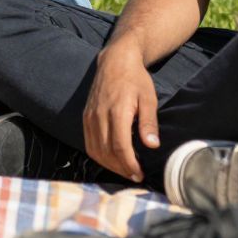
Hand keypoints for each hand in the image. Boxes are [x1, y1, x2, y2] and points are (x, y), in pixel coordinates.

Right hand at [83, 45, 159, 181]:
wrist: (115, 62)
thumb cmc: (136, 80)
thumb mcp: (149, 98)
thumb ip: (149, 123)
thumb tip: (152, 145)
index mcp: (117, 111)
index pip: (120, 147)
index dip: (129, 165)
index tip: (140, 174)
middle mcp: (99, 116)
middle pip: (107, 152)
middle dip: (121, 169)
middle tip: (136, 176)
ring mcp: (90, 117)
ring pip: (96, 150)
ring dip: (110, 165)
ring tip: (125, 170)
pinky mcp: (86, 117)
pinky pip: (89, 143)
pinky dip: (99, 156)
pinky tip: (111, 159)